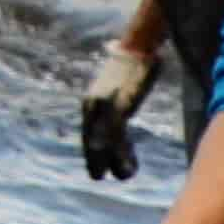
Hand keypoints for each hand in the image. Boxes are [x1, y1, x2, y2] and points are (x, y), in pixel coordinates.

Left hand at [79, 52, 152, 183]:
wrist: (136, 47)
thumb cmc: (129, 64)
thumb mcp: (118, 85)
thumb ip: (116, 99)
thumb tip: (119, 108)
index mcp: (92, 101)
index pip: (87, 130)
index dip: (90, 148)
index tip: (96, 162)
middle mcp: (93, 105)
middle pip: (89, 138)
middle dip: (93, 158)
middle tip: (97, 176)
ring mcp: (104, 106)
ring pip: (102, 141)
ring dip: (109, 160)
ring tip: (120, 176)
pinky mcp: (117, 106)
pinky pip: (117, 136)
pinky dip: (121, 153)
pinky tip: (129, 163)